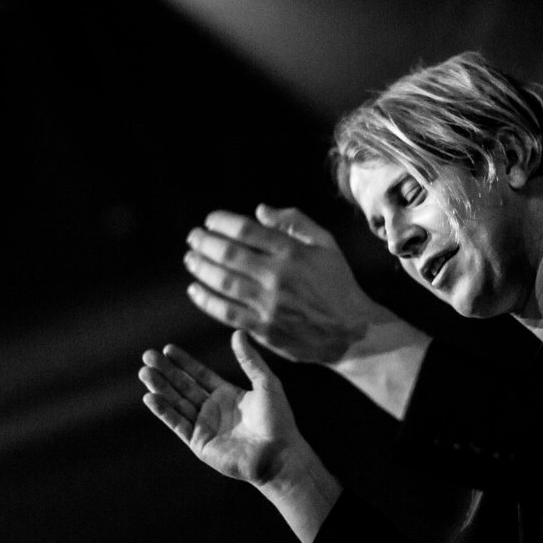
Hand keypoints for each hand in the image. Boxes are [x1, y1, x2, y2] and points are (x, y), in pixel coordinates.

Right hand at [139, 331, 303, 484]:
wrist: (278, 455)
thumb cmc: (278, 420)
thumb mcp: (266, 383)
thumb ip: (249, 360)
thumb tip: (237, 333)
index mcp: (227, 395)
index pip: (199, 374)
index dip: (184, 362)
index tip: (167, 348)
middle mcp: (213, 409)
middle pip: (184, 386)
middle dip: (166, 371)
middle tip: (148, 355)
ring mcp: (204, 427)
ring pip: (177, 403)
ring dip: (160, 388)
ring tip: (144, 372)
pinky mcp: (199, 443)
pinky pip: (178, 424)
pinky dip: (163, 411)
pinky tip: (150, 397)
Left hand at [183, 204, 393, 362]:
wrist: (352, 331)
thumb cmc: (338, 284)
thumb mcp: (326, 244)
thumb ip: (295, 221)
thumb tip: (259, 211)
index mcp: (293, 252)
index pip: (247, 230)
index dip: (223, 222)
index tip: (210, 220)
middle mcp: (278, 276)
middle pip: (229, 254)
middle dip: (205, 242)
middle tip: (193, 236)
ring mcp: (269, 304)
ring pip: (224, 282)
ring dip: (201, 268)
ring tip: (190, 259)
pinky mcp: (264, 328)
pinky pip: (227, 312)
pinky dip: (207, 300)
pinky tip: (194, 291)